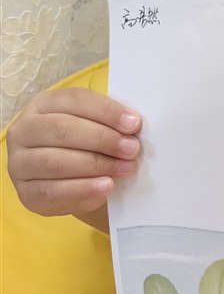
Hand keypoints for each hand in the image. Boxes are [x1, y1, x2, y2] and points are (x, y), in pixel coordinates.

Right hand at [6, 87, 142, 232]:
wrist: (75, 180)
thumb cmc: (88, 144)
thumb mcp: (97, 125)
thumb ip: (111, 122)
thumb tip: (133, 126)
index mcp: (44, 104)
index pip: (74, 100)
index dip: (106, 111)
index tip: (134, 124)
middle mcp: (24, 130)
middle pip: (62, 129)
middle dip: (102, 139)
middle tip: (132, 149)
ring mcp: (19, 163)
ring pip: (54, 162)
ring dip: (95, 166)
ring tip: (124, 169)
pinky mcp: (25, 193)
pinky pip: (51, 192)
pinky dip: (81, 190)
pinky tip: (105, 187)